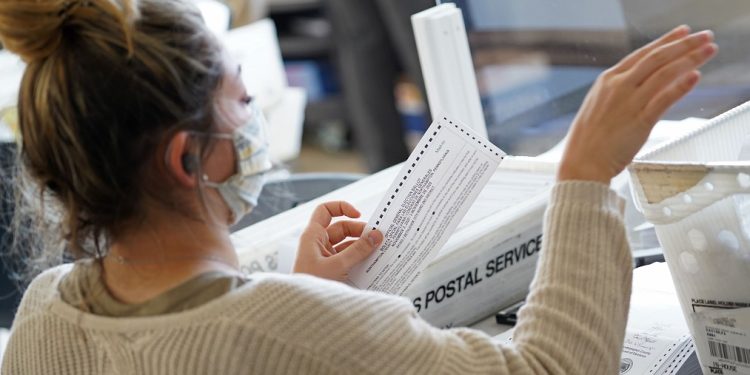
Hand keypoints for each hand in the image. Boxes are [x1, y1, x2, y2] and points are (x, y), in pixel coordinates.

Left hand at [294, 201, 382, 280]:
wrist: (302, 313)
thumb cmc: (312, 287)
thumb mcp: (338, 266)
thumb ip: (358, 250)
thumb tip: (376, 235)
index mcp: (313, 236)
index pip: (325, 210)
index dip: (342, 208)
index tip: (358, 215)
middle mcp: (318, 243)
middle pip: (342, 228)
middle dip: (359, 231)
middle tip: (378, 238)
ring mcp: (325, 257)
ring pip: (347, 244)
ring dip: (362, 247)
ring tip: (379, 250)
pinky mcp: (331, 269)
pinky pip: (348, 258)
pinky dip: (359, 259)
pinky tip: (372, 263)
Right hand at [559, 25, 717, 183]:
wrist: (582, 162)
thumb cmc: (589, 140)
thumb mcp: (599, 105)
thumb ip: (619, 91)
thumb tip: (643, 82)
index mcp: (607, 80)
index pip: (642, 54)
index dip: (666, 41)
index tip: (683, 33)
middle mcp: (618, 87)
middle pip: (657, 58)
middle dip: (684, 44)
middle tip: (703, 37)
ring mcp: (629, 103)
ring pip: (664, 74)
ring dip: (690, 59)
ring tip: (708, 52)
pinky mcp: (639, 121)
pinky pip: (664, 99)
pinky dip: (681, 86)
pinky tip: (695, 76)